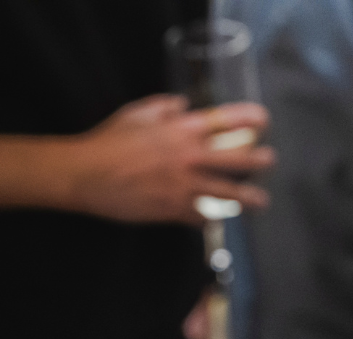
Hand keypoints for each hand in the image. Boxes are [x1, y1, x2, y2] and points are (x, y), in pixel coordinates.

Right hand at [70, 94, 274, 224]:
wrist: (85, 175)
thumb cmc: (106, 142)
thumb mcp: (136, 113)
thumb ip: (164, 107)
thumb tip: (183, 105)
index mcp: (183, 128)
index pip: (231, 119)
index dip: (253, 119)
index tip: (263, 122)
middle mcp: (189, 156)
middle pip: (239, 158)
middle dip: (259, 161)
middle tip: (267, 162)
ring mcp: (182, 185)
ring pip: (227, 193)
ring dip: (248, 198)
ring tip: (260, 203)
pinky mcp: (169, 209)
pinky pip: (199, 216)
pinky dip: (207, 218)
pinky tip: (212, 220)